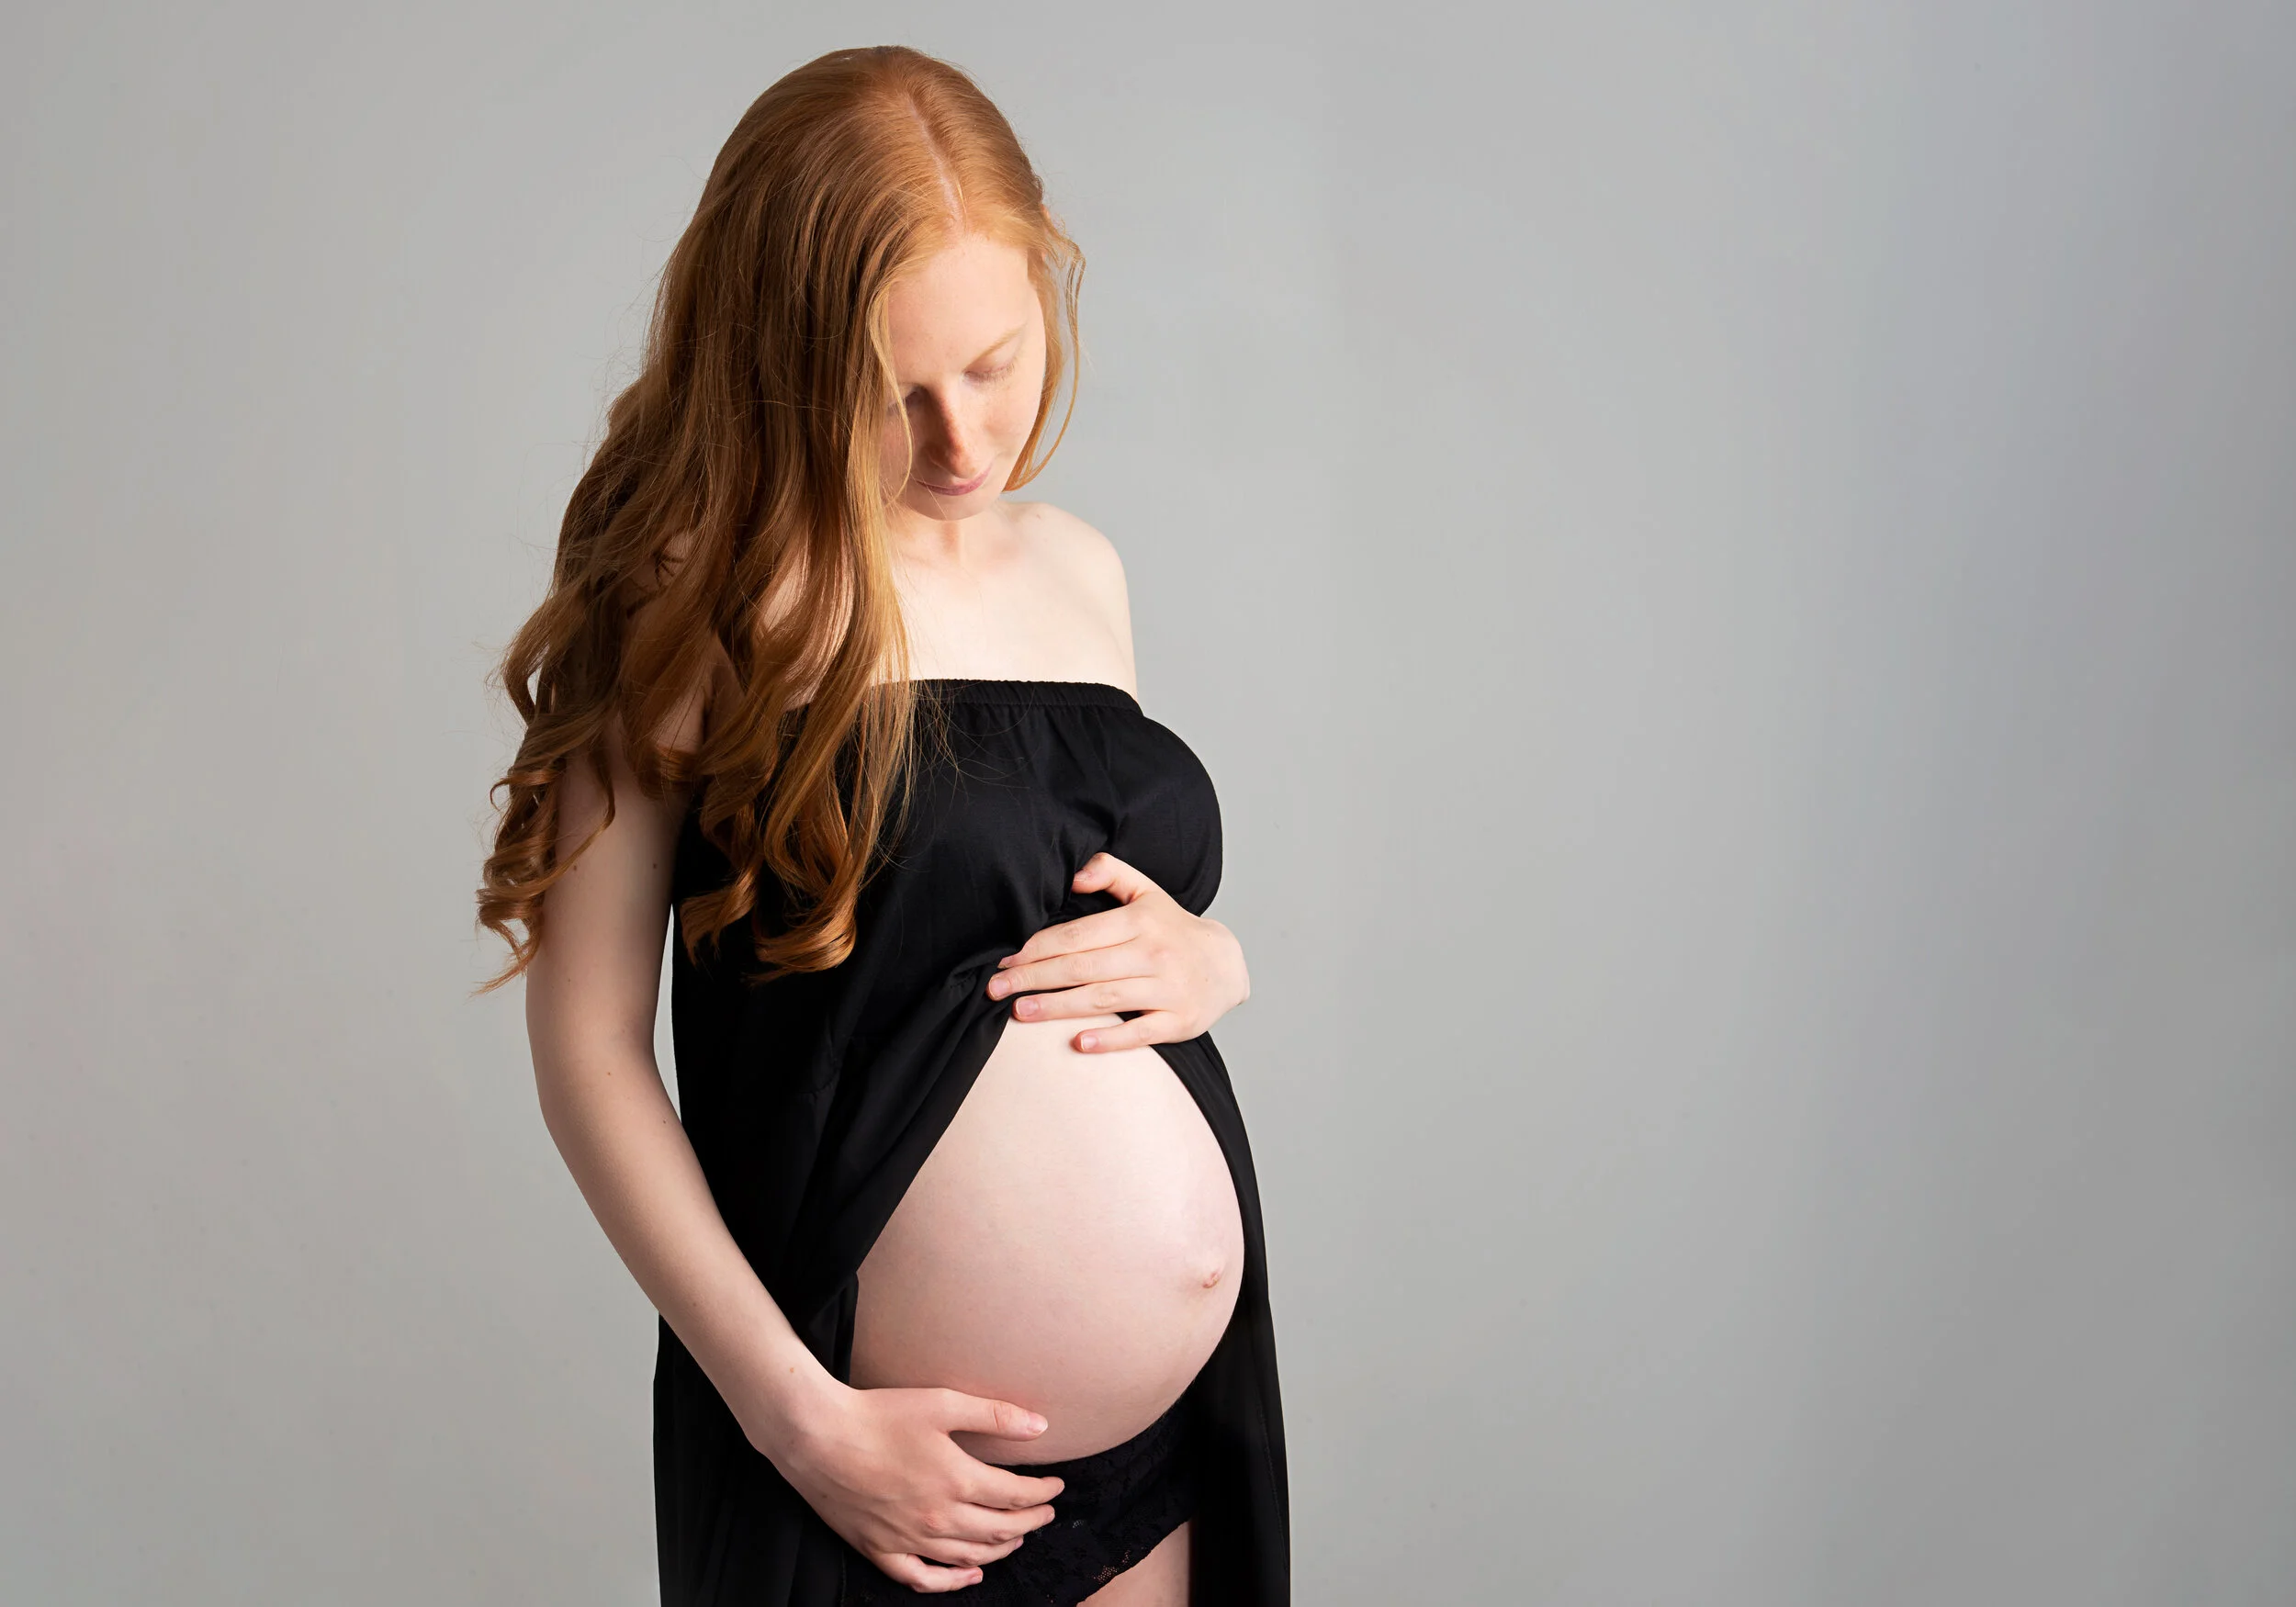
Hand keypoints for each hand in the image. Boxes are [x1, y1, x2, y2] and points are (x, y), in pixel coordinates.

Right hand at [771, 1384, 1065, 1592]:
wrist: (817, 1436)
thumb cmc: (879, 1415)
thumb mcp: (942, 1403)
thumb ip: (995, 1416)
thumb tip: (1040, 1426)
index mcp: (956, 1480)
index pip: (1015, 1495)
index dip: (1041, 1493)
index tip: (1055, 1487)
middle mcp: (937, 1517)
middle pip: (998, 1530)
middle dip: (1029, 1522)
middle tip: (1045, 1513)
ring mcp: (908, 1538)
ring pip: (969, 1557)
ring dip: (1000, 1549)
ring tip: (1017, 1538)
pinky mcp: (880, 1549)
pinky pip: (922, 1578)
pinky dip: (951, 1582)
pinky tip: (969, 1575)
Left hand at [985, 851, 1250, 1051]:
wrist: (1226, 964)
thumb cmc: (1172, 928)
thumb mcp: (1147, 891)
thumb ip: (1110, 873)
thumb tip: (1072, 873)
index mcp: (1140, 921)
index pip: (1078, 935)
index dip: (1037, 948)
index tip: (1005, 960)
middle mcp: (1154, 953)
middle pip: (1083, 968)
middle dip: (1035, 978)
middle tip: (996, 989)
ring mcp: (1168, 988)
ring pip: (1104, 998)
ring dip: (1058, 1007)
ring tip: (1020, 1013)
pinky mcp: (1179, 1021)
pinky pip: (1140, 1032)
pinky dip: (1109, 1039)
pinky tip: (1078, 1043)